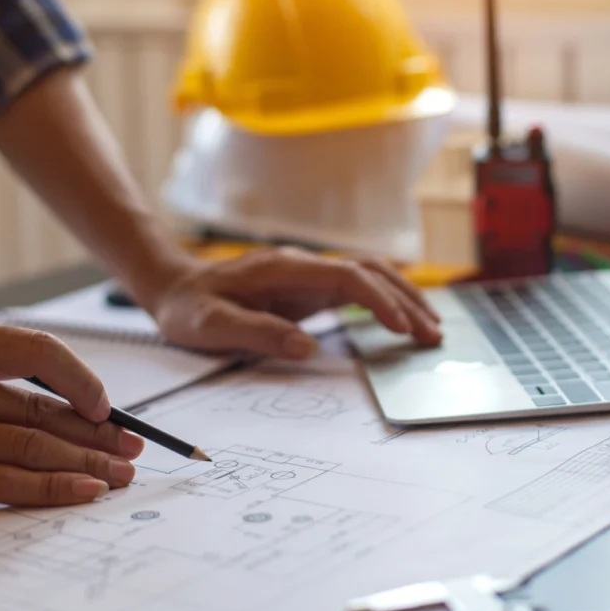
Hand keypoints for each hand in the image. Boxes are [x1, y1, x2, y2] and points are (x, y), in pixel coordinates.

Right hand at [0, 321, 143, 505]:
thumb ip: (5, 363)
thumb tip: (83, 401)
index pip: (35, 352)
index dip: (81, 380)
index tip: (106, 406)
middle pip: (38, 412)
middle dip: (95, 434)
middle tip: (134, 448)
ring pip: (25, 449)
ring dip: (82, 464)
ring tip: (118, 474)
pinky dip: (46, 489)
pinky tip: (81, 490)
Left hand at [152, 247, 442, 358]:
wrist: (176, 288)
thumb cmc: (190, 308)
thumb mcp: (211, 325)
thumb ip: (257, 332)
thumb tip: (306, 346)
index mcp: (283, 268)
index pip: (346, 276)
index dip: (378, 300)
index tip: (401, 327)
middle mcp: (303, 264)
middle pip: (369, 272)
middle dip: (406, 301)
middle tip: (433, 335)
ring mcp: (309, 274)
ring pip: (369, 275)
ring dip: (403, 298)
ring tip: (431, 328)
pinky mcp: (310, 287)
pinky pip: (357, 288)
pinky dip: (386, 301)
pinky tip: (404, 319)